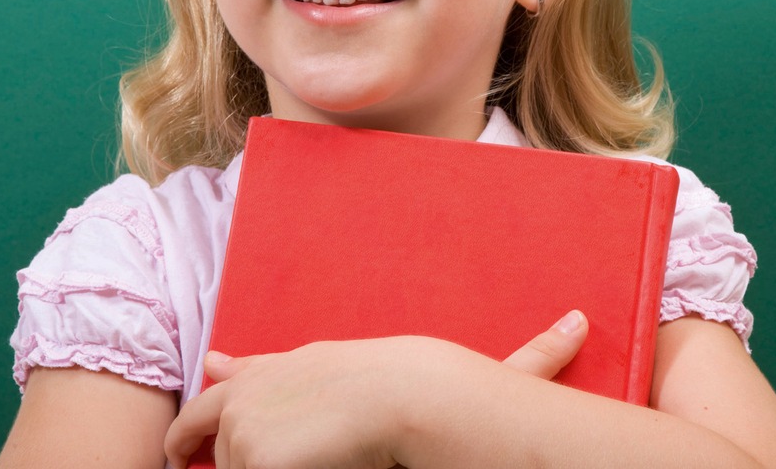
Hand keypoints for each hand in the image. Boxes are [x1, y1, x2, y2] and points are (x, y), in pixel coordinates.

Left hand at [164, 312, 587, 468]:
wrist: (423, 399)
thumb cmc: (454, 387)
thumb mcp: (485, 372)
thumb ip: (529, 352)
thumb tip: (584, 321)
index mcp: (311, 361)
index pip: (246, 372)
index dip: (224, 383)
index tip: (211, 373)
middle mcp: (270, 382)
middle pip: (203, 421)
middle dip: (196, 439)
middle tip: (191, 455)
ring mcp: (251, 417)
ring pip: (227, 467)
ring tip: (301, 466)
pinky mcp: (246, 452)